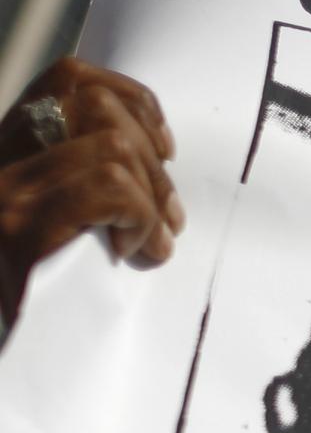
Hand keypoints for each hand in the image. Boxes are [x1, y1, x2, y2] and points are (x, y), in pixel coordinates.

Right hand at [0, 57, 183, 327]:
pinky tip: (132, 251)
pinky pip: (109, 188)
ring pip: (113, 148)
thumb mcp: (56, 215)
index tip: (165, 146)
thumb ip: (84, 176)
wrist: (12, 354)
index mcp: (8, 150)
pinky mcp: (19, 232)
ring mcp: (4, 193)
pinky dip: (139, 217)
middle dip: (155, 162)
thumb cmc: (42, 286)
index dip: (132, 100)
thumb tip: (156, 158)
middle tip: (171, 217)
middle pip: (98, 107)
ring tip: (154, 241)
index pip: (69, 77)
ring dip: (153, 198)